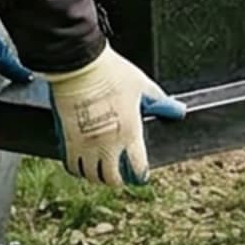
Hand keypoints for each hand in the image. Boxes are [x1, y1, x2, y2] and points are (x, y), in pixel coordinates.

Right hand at [40, 46, 185, 187]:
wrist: (79, 65)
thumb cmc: (111, 73)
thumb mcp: (143, 86)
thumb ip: (160, 102)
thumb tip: (178, 111)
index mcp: (129, 132)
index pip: (137, 168)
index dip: (140, 175)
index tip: (141, 175)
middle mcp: (107, 144)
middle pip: (111, 178)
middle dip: (118, 179)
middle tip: (120, 175)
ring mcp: (85, 144)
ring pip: (90, 175)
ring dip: (97, 176)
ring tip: (100, 170)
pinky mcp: (67, 139)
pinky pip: (71, 165)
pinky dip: (77, 168)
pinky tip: (82, 163)